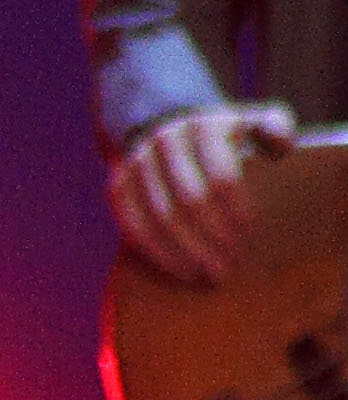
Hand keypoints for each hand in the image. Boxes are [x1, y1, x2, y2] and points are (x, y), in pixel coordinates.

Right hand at [108, 103, 294, 282]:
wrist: (167, 129)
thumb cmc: (223, 139)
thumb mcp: (253, 122)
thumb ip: (276, 127)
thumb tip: (281, 148)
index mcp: (204, 127)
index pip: (222, 177)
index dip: (235, 212)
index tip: (246, 237)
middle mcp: (166, 141)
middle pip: (190, 201)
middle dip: (210, 239)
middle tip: (227, 268)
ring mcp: (138, 163)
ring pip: (159, 218)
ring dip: (184, 253)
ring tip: (206, 277)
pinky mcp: (118, 186)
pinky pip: (134, 227)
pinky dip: (157, 253)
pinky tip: (180, 271)